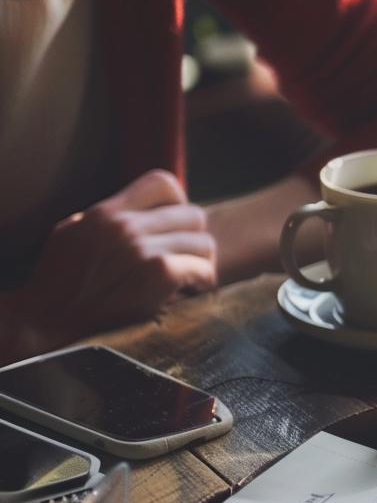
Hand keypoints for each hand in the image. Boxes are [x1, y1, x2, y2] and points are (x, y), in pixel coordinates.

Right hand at [6, 171, 217, 356]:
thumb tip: (135, 208)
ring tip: (186, 277)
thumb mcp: (73, 231)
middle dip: (193, 239)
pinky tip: (190, 290)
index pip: (164, 182)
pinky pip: (203, 268)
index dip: (177, 204)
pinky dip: (203, 281)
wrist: (46, 319)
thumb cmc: (59, 279)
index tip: (170, 228)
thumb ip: (106, 217)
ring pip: (204, 244)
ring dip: (200, 263)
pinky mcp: (158, 274)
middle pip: (194, 216)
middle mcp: (126, 227)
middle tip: (183, 258)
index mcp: (107, 213)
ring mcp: (142, 250)